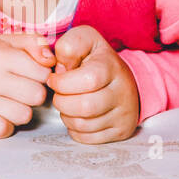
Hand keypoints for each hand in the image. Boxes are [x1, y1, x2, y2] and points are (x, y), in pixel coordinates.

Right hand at [0, 33, 55, 138]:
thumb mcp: (8, 43)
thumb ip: (35, 43)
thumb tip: (50, 60)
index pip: (43, 74)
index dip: (38, 75)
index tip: (25, 74)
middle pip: (37, 96)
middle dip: (30, 94)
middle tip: (14, 88)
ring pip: (24, 115)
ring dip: (18, 110)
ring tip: (3, 100)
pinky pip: (6, 129)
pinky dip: (3, 124)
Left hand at [46, 25, 140, 143]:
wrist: (122, 77)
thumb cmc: (95, 58)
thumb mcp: (84, 39)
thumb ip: (69, 46)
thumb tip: (59, 68)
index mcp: (111, 66)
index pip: (88, 80)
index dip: (62, 82)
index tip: (54, 79)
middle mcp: (122, 92)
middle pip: (84, 107)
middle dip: (61, 101)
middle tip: (59, 93)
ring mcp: (124, 114)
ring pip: (83, 125)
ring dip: (65, 115)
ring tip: (67, 102)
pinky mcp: (121, 131)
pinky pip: (87, 138)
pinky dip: (73, 128)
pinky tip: (75, 114)